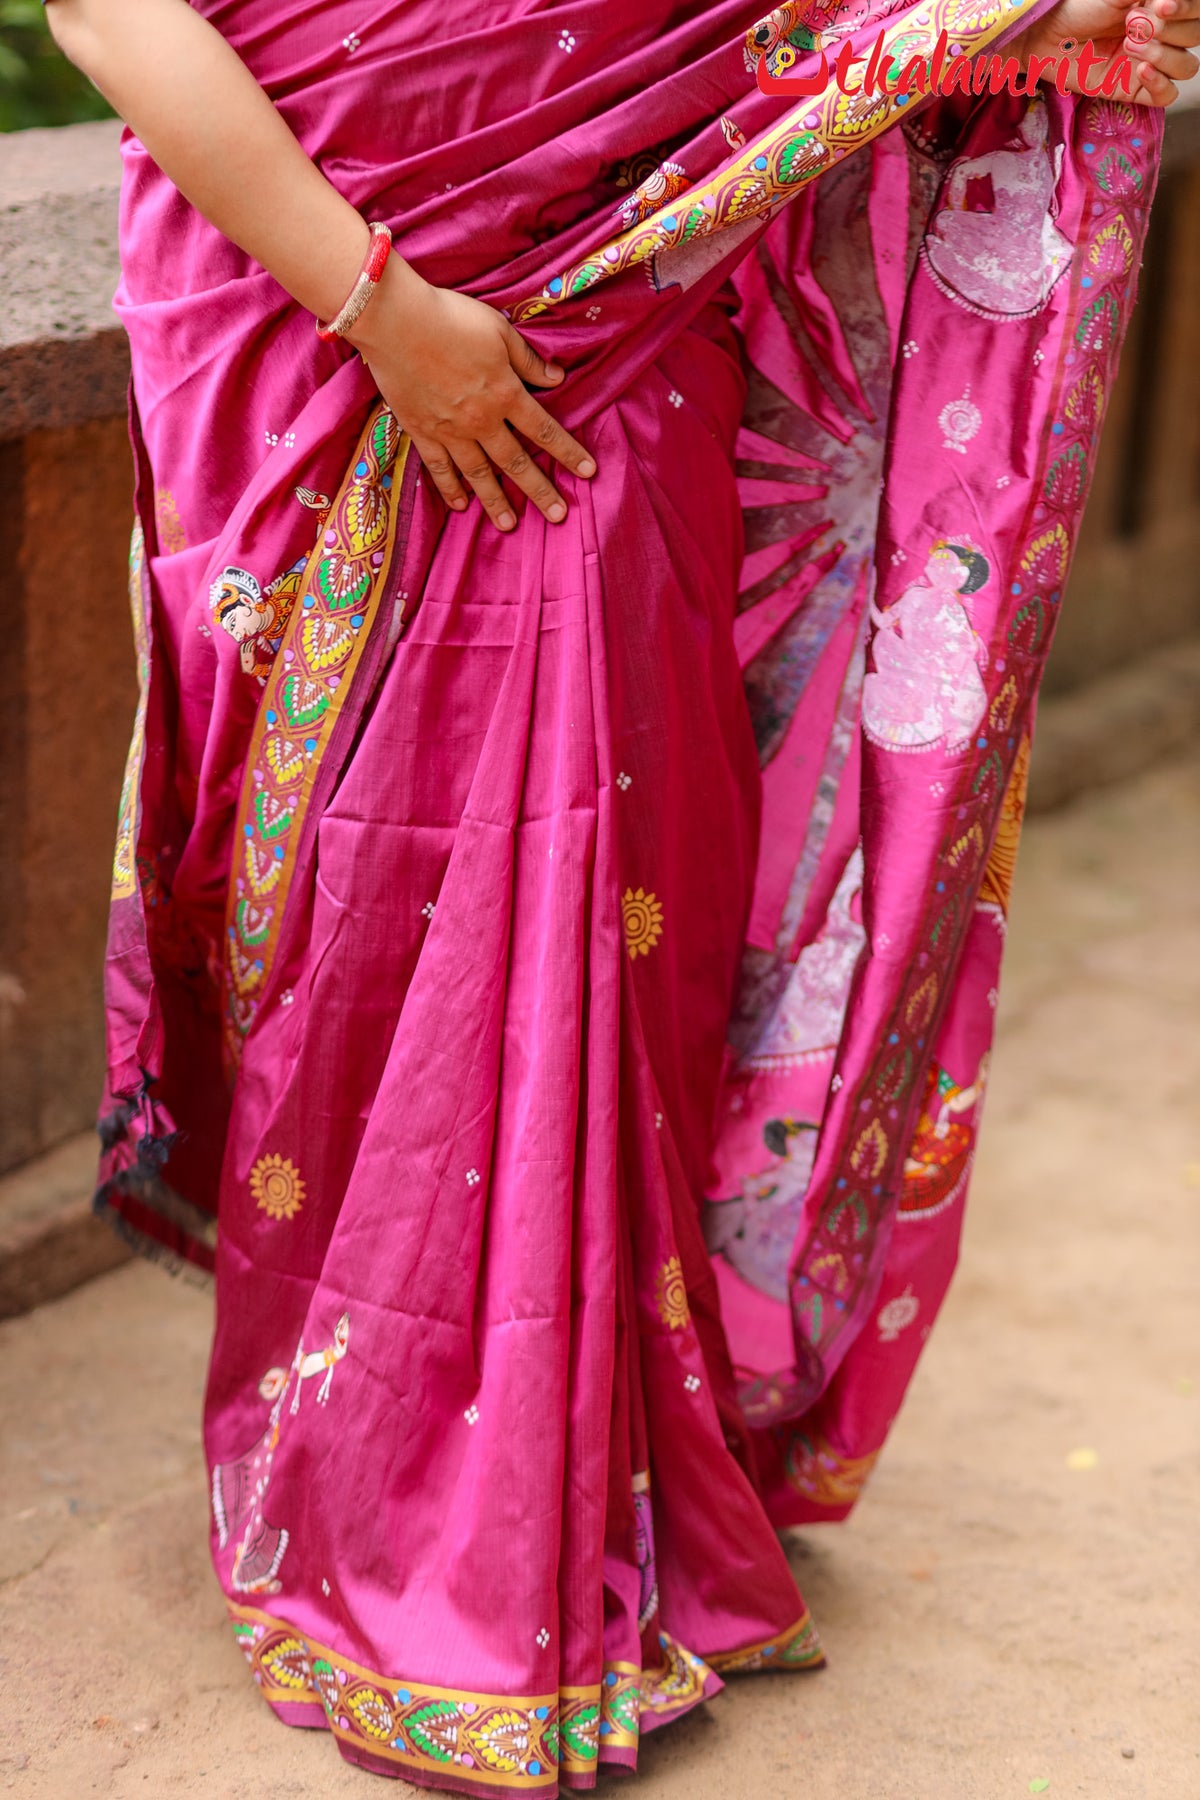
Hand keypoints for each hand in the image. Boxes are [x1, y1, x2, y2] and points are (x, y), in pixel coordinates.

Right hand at [345, 258, 594, 530]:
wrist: (394, 322)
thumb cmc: (450, 318)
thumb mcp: (499, 331)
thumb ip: (528, 359)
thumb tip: (557, 378)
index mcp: (505, 394)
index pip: (544, 430)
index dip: (569, 452)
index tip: (589, 472)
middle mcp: (481, 420)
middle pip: (516, 462)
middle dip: (540, 490)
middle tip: (557, 516)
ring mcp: (449, 431)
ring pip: (479, 474)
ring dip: (496, 501)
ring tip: (509, 525)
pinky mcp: (421, 431)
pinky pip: (439, 468)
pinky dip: (450, 488)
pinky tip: (461, 505)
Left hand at [1015, 0, 1199, 103]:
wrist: (1048, 39)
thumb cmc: (1080, 9)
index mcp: (1163, 7)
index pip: (1196, 11)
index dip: (1187, 9)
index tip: (1161, 5)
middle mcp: (1163, 35)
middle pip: (1194, 37)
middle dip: (1169, 30)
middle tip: (1133, 25)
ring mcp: (1150, 64)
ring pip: (1186, 66)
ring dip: (1163, 54)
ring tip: (1128, 45)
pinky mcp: (1135, 90)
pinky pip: (1167, 95)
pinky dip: (1160, 83)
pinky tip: (1140, 70)